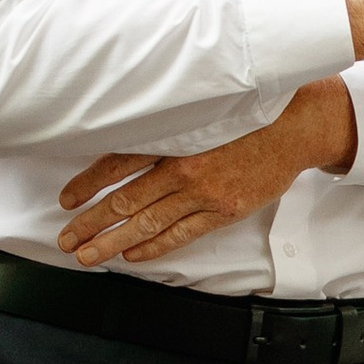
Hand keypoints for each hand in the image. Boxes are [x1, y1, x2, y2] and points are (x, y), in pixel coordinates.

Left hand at [58, 80, 357, 265]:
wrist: (297, 126)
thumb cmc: (248, 113)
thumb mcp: (201, 108)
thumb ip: (165, 123)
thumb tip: (125, 137)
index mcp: (173, 136)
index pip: (117, 164)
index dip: (88, 184)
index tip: (67, 201)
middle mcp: (183, 166)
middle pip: (125, 201)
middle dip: (91, 223)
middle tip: (66, 240)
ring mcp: (204, 192)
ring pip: (148, 223)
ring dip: (113, 242)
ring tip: (88, 256)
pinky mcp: (224, 209)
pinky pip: (181, 234)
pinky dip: (155, 247)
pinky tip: (133, 256)